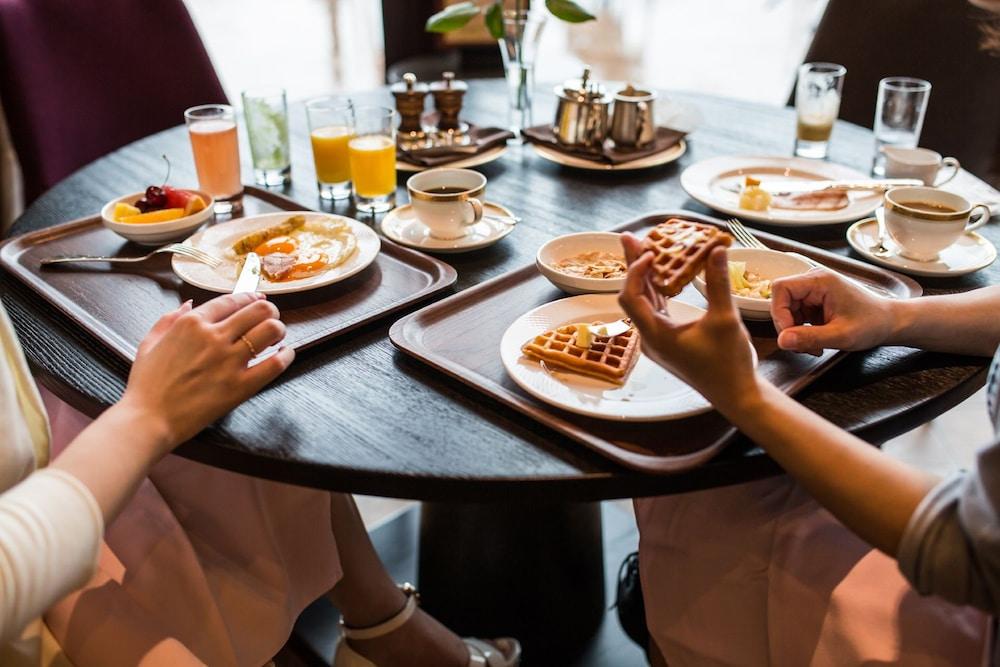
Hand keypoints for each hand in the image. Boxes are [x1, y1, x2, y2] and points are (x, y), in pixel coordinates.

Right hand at [118, 293, 293, 452]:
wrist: (148, 420)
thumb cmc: (146, 385)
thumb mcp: (149, 343)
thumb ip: (169, 319)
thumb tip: (189, 304)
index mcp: (192, 324)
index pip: (232, 300)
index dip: (251, 297)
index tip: (258, 299)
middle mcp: (214, 337)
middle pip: (259, 310)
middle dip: (269, 311)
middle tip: (270, 319)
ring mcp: (229, 361)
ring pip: (271, 330)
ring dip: (278, 330)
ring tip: (276, 337)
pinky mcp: (241, 386)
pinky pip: (275, 364)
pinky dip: (286, 356)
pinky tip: (284, 354)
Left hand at [618, 234, 757, 406]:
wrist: (736, 394)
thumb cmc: (729, 362)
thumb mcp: (725, 319)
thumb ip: (718, 283)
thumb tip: (716, 249)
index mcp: (655, 335)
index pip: (631, 297)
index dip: (635, 271)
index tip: (649, 252)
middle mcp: (650, 338)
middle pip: (633, 296)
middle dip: (634, 266)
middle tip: (631, 237)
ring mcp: (657, 340)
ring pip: (644, 303)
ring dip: (645, 277)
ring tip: (645, 249)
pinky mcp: (667, 341)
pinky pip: (656, 310)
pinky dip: (657, 290)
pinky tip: (662, 274)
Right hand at [770, 268, 896, 355]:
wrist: (891, 323)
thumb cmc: (872, 324)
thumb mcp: (840, 335)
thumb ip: (809, 338)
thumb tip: (781, 341)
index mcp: (820, 280)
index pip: (781, 288)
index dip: (779, 312)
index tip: (789, 334)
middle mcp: (814, 281)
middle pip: (782, 301)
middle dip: (788, 326)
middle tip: (802, 345)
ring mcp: (815, 291)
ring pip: (787, 310)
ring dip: (795, 331)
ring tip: (813, 346)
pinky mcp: (816, 301)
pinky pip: (797, 315)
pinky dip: (801, 331)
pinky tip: (816, 341)